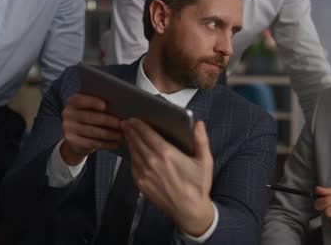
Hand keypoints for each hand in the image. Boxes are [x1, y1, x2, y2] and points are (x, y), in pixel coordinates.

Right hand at [60, 94, 122, 164]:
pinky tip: (115, 143)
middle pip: (89, 117)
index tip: (105, 106)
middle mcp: (67, 113)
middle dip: (107, 120)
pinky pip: (91, 143)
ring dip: (109, 134)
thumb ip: (99, 105)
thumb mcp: (90, 109)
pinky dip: (105, 144)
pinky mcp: (71, 141)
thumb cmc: (89, 118)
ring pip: (92, 131)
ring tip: (121, 135)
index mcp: (72, 101)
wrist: (76, 138)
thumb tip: (119, 105)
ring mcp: (67, 128)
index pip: (80, 100)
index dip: (92, 102)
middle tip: (121, 123)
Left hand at [122, 119, 214, 236]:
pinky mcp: (141, 184)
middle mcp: (153, 163)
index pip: (148, 134)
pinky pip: (133, 165)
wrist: (189, 211)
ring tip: (128, 133)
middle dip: (131, 130)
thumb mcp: (205, 161)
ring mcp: (145, 174)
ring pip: (133, 152)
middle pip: (137, 141)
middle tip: (126, 123)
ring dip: (129, 141)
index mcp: (167, 154)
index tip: (134, 119)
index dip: (139, 125)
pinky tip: (132, 151)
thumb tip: (198, 124)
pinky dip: (131, 156)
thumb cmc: (197, 186)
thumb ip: (201, 140)